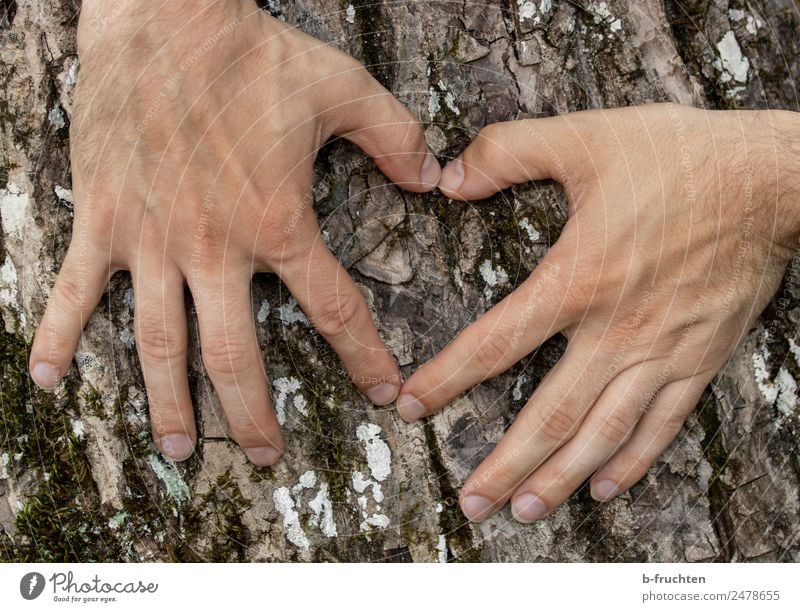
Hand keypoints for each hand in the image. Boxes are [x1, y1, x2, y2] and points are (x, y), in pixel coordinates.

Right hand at [28, 0, 439, 463]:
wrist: (164, 17)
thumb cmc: (252, 54)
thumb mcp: (342, 88)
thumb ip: (396, 137)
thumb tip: (436, 177)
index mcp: (278, 221)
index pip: (333, 307)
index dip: (363, 354)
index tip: (382, 393)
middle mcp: (214, 247)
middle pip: (235, 354)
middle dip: (252, 412)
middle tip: (265, 456)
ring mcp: (151, 240)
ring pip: (158, 342)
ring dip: (168, 401)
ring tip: (179, 448)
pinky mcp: (102, 220)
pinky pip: (74, 290)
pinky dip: (59, 336)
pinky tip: (51, 381)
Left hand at [397, 103, 798, 521]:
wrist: (772, 179)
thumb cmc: (680, 156)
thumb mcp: (584, 136)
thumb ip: (508, 152)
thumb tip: (450, 178)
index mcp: (579, 278)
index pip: (496, 342)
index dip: (448, 377)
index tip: (414, 405)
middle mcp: (617, 328)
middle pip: (551, 414)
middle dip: (506, 464)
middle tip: (470, 504)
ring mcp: (662, 351)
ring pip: (603, 432)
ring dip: (561, 477)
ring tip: (524, 512)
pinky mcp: (700, 358)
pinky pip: (663, 424)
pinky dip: (633, 460)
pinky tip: (604, 486)